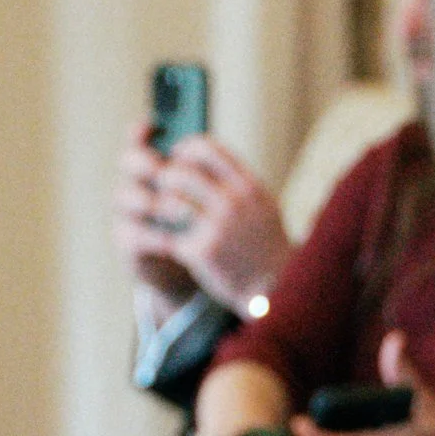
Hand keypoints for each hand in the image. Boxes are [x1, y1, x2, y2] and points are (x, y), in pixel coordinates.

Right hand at [114, 123, 197, 297]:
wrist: (194, 265)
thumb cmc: (203, 222)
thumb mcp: (207, 196)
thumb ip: (205, 173)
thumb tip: (215, 151)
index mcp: (152, 167)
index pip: (138, 139)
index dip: (142, 131)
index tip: (158, 127)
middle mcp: (134, 184)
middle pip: (127, 162)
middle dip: (145, 163)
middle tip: (164, 171)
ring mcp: (127, 213)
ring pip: (125, 196)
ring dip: (151, 200)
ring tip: (179, 209)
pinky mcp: (127, 242)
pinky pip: (134, 234)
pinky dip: (155, 236)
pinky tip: (175, 241)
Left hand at [122, 133, 289, 308]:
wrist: (274, 287)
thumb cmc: (266, 245)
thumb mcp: (264, 205)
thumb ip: (239, 182)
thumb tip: (210, 158)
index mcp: (248, 187)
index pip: (208, 149)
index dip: (186, 148)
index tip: (177, 155)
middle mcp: (233, 203)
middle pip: (184, 172)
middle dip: (167, 175)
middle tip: (161, 183)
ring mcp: (216, 228)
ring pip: (173, 201)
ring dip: (162, 202)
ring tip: (160, 208)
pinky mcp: (201, 252)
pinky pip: (171, 234)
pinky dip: (164, 234)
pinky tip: (165, 236)